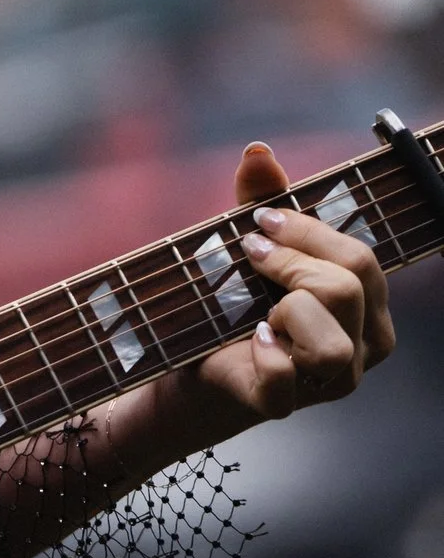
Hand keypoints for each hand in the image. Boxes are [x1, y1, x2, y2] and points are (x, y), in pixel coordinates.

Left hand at [187, 142, 395, 423]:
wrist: (191, 363)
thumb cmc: (234, 302)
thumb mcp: (249, 246)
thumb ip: (261, 201)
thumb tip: (258, 151)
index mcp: (367, 305)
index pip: (361, 259)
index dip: (307, 233)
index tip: (258, 223)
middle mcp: (362, 346)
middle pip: (348, 288)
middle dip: (290, 262)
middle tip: (250, 257)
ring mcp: (328, 382)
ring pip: (331, 342)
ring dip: (285, 312)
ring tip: (258, 311)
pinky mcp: (282, 405)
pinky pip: (284, 383)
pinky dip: (264, 356)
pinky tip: (250, 339)